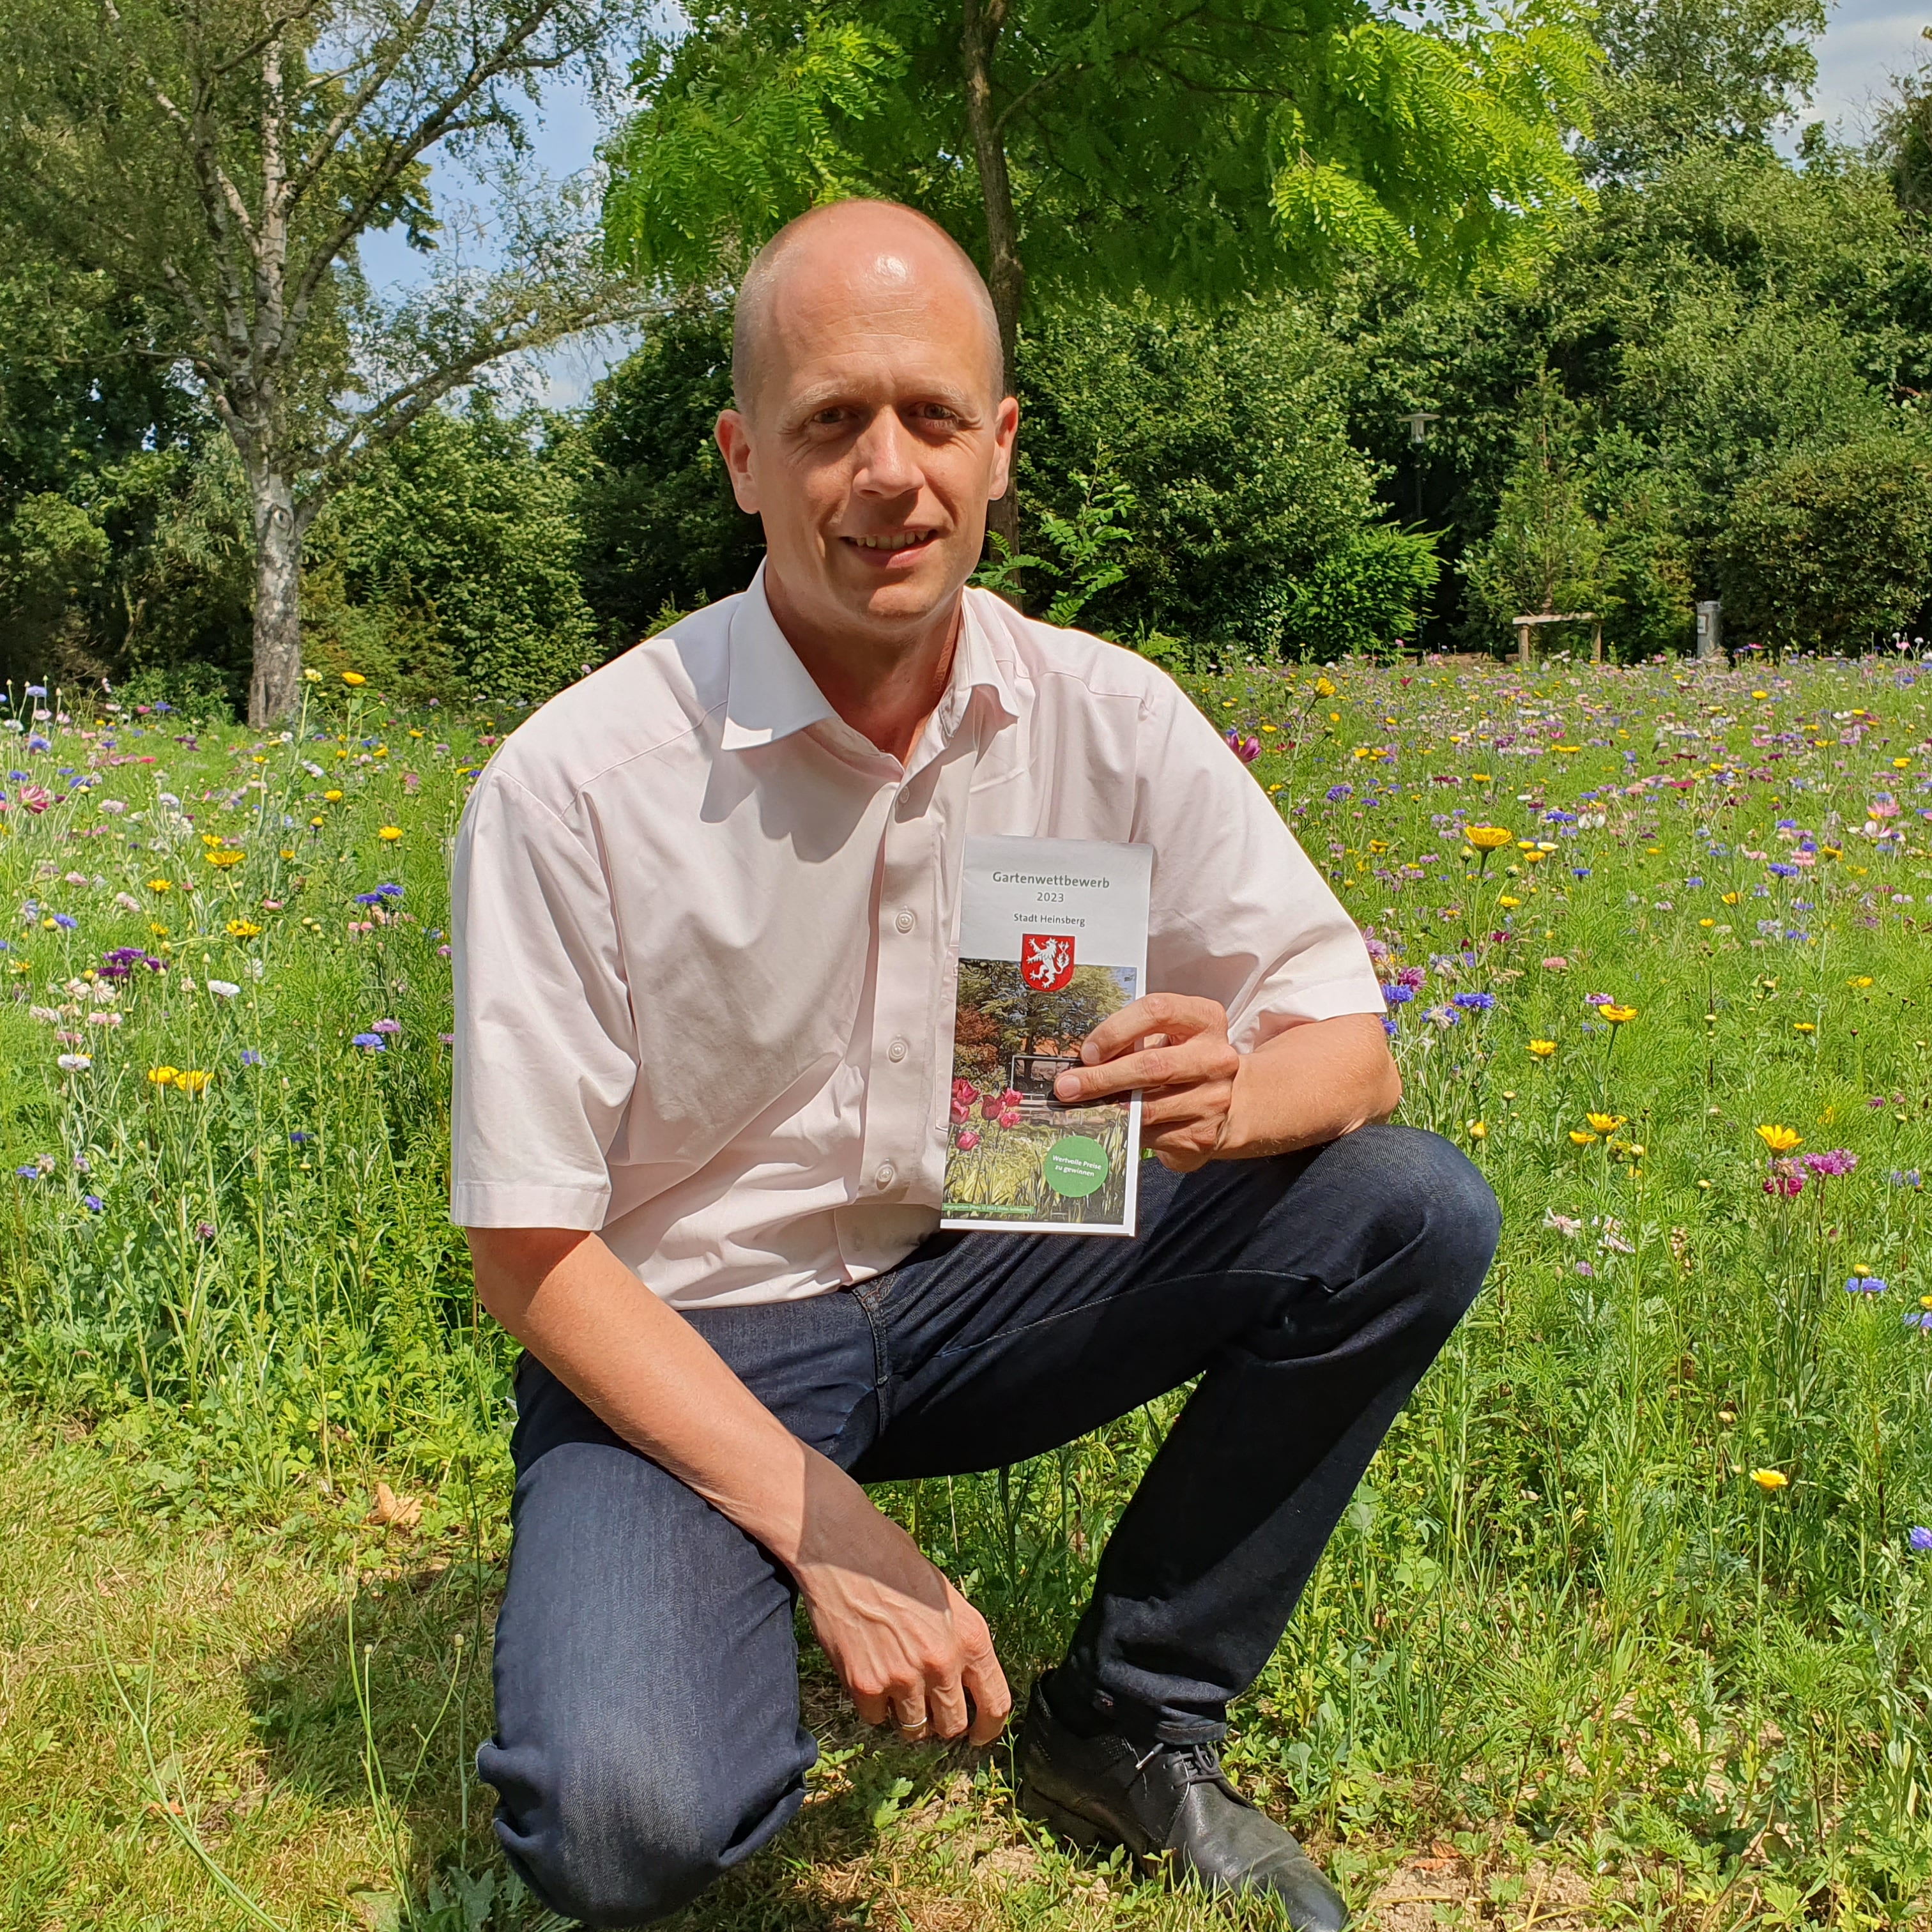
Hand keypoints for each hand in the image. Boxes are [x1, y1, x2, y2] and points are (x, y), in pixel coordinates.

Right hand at [793, 1460, 1010, 1745]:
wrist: (844, 1551)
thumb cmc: (895, 1563)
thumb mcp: (947, 1597)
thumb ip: (959, 1640)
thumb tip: (963, 1679)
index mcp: (970, 1638)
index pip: (995, 1703)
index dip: (989, 1728)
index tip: (979, 1736)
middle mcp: (942, 1663)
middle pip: (953, 1725)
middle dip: (943, 1724)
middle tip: (930, 1710)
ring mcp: (903, 1677)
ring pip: (914, 1728)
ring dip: (908, 1716)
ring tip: (897, 1686)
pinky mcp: (866, 1684)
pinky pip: (876, 1718)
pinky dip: (874, 1706)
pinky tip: (870, 1675)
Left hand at [1051, 992, 1240, 1173]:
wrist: (1230, 1102)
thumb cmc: (1183, 1060)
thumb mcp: (1167, 1037)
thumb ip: (1133, 1040)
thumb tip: (1082, 1061)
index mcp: (1206, 1019)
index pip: (1157, 1011)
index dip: (1115, 1030)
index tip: (1088, 1050)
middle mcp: (1216, 1058)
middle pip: (1152, 1065)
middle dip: (1102, 1077)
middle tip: (1067, 1086)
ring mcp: (1214, 1099)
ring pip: (1148, 1106)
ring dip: (1107, 1108)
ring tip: (1079, 1107)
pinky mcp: (1203, 1134)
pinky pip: (1151, 1135)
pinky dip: (1123, 1130)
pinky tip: (1106, 1124)